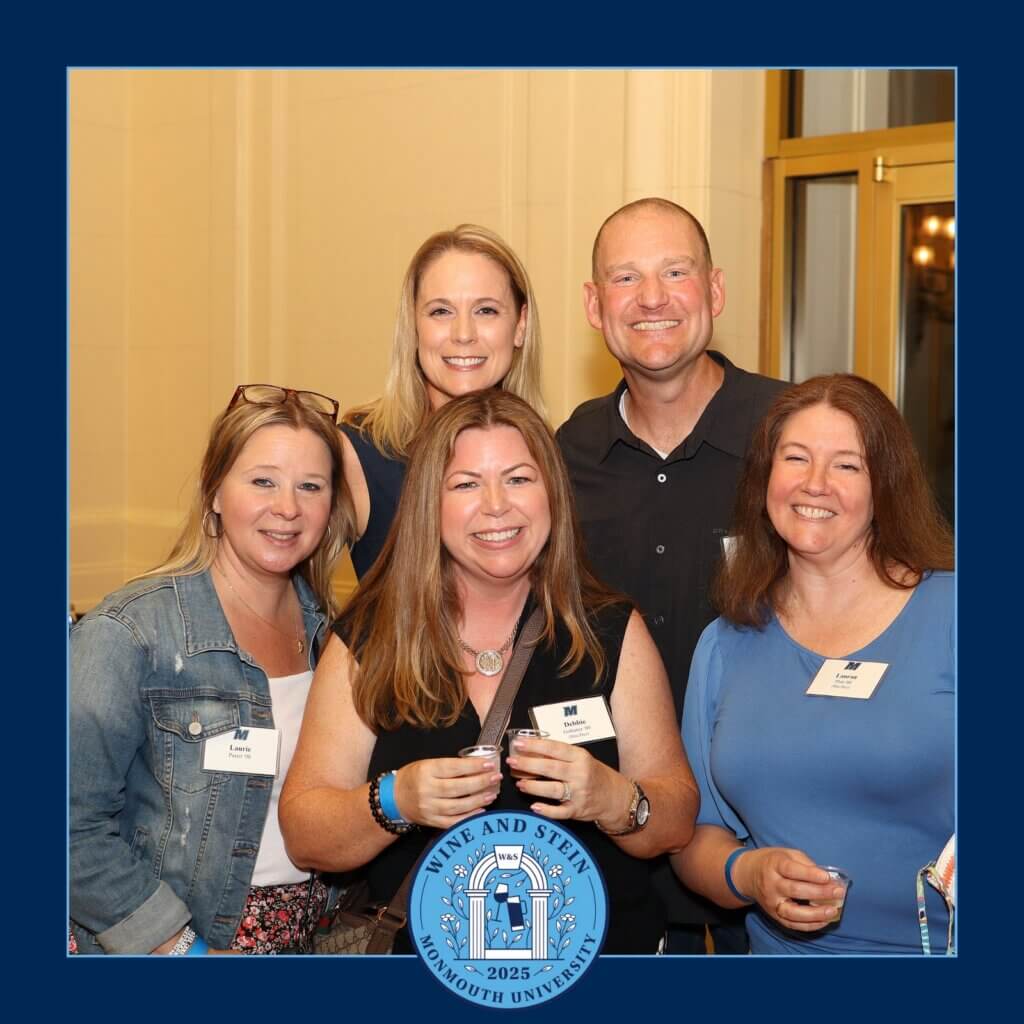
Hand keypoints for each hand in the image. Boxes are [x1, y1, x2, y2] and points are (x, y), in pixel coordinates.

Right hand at [393, 757, 500, 828]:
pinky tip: (481, 810)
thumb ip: (449, 766)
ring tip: (492, 793)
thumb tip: (477, 766)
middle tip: (495, 778)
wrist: (394, 797)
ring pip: (458, 806)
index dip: (472, 766)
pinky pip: (453, 821)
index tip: (488, 764)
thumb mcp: (428, 764)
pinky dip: (469, 817)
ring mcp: (429, 808)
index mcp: (426, 771)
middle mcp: (427, 790)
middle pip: (458, 788)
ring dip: (478, 800)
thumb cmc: (415, 777)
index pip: (453, 768)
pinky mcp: (431, 821)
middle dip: (480, 782)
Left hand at [507, 736, 630, 826]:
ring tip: (520, 784)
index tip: (518, 743)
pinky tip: (534, 807)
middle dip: (529, 764)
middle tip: (512, 762)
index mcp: (580, 757)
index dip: (535, 745)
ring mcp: (579, 793)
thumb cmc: (595, 775)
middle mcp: (580, 774)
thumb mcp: (582, 758)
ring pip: (553, 789)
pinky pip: (560, 812)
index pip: (554, 748)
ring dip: (533, 787)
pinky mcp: (578, 810)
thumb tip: (532, 750)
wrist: (616, 797)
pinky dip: (546, 810)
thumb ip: (561, 755)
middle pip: (550, 768)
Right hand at [733, 847, 846, 931]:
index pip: (792, 870)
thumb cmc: (772, 861)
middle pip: (795, 891)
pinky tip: (824, 920)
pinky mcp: (774, 915)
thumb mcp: (786, 853)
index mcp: (774, 864)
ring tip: (833, 911)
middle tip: (838, 892)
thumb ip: (805, 863)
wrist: (747, 875)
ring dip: (815, 914)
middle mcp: (771, 884)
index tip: (827, 877)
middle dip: (819, 893)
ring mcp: (772, 902)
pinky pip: (792, 924)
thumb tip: (827, 878)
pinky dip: (809, 925)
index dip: (810, 874)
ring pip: (793, 912)